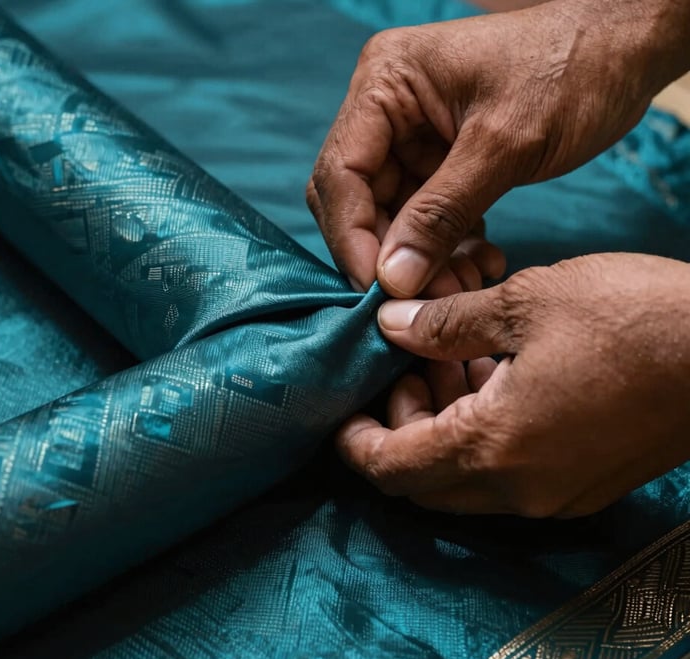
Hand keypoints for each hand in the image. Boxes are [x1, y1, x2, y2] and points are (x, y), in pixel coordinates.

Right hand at [307, 0, 689, 295]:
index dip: (353, 238)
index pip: (341, 174)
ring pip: (394, 220)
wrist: (626, 49)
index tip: (379, 291)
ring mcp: (413, 139)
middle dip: (392, 257)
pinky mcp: (441, 164)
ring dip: (423, 262)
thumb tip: (392, 280)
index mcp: (385, 84)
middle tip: (429, 300)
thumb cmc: (571, 69)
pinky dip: (448, 249)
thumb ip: (442, 213)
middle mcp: (386, 112)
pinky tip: (480, 266)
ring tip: (467, 287)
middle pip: (360, 203)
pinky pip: (427, 220)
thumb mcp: (504, 144)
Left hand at [338, 254, 689, 517]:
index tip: (341, 410)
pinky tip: (492, 380)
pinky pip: (507, 476)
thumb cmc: (632, 318)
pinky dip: (480, 439)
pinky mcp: (583, 484)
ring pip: (464, 481)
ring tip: (446, 364)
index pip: (391, 468)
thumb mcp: (525, 303)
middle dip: (396, 431)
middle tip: (402, 371)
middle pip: (422, 482)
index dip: (354, 442)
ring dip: (439, 431)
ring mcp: (555, 494)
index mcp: (492, 446)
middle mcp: (518, 489)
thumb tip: (390, 326)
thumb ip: (445, 324)